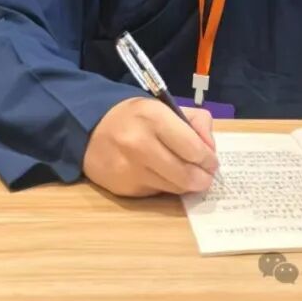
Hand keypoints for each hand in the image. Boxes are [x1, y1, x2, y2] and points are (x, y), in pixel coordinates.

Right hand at [83, 97, 218, 196]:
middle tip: (206, 174)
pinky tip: (161, 175)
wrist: (90, 130)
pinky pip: (158, 193)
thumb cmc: (135, 117)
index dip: (209, 158)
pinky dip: (166, 186)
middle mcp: (140, 144)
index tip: (211, 161)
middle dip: (204, 178)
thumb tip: (211, 150)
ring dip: (187, 184)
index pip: (194, 148)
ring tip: (186, 174)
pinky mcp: (125, 189)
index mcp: (153, 117)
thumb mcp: (164, 107)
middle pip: (187, 175)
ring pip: (175, 188)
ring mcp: (131, 169)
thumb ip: (195, 122)